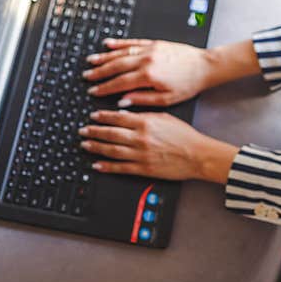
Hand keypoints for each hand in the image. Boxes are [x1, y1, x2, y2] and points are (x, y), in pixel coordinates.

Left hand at [78, 109, 238, 183]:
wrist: (196, 155)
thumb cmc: (184, 136)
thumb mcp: (165, 117)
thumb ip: (144, 114)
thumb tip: (125, 113)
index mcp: (146, 123)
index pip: (118, 118)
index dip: (103, 117)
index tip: (93, 116)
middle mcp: (140, 138)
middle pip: (110, 134)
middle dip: (94, 132)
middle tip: (83, 130)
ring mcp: (140, 155)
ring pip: (111, 150)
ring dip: (96, 147)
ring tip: (85, 144)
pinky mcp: (143, 169)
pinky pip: (120, 168)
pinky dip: (106, 166)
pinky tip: (97, 164)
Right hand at [83, 38, 212, 106]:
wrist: (204, 66)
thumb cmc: (188, 84)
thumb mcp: (166, 99)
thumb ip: (142, 100)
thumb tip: (123, 101)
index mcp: (148, 76)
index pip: (119, 83)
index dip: (104, 88)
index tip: (94, 91)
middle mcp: (146, 60)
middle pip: (116, 66)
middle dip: (99, 72)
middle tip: (87, 76)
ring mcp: (149, 49)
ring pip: (121, 53)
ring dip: (104, 57)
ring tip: (91, 61)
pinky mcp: (154, 43)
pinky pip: (132, 42)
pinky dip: (119, 44)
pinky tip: (108, 44)